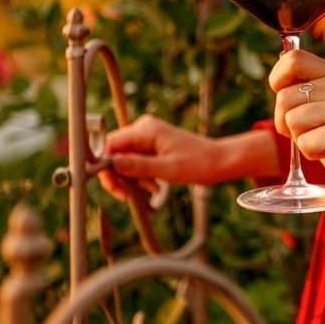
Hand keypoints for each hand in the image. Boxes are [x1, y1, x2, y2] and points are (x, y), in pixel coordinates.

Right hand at [97, 115, 219, 198]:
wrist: (219, 161)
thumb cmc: (198, 164)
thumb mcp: (168, 169)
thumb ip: (138, 166)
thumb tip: (111, 164)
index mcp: (146, 129)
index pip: (110, 145)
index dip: (105, 166)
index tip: (114, 187)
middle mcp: (143, 128)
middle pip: (114, 153)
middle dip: (119, 176)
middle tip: (129, 195)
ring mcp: (147, 136)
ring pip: (123, 160)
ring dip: (132, 178)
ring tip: (153, 188)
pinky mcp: (151, 145)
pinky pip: (135, 162)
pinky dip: (140, 176)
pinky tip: (154, 185)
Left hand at [269, 50, 324, 204]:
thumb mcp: (324, 103)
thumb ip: (304, 85)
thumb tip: (280, 66)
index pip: (293, 59)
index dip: (277, 78)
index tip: (285, 96)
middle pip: (284, 97)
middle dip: (285, 120)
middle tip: (310, 130)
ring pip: (291, 120)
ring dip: (299, 138)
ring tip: (323, 140)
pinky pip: (304, 143)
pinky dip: (310, 153)